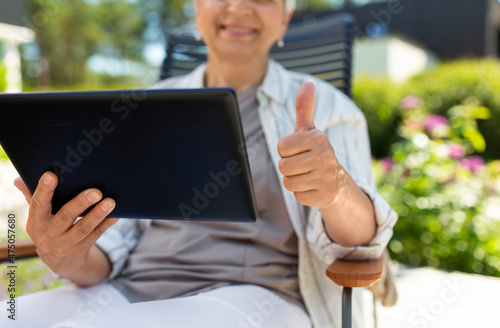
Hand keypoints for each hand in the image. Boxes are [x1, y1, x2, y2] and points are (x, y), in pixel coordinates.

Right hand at [14, 172, 117, 278]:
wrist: (59, 260)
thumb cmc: (48, 227)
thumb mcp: (38, 216)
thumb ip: (31, 197)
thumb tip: (19, 179)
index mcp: (36, 222)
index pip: (38, 204)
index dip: (44, 190)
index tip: (51, 175)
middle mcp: (49, 234)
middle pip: (66, 216)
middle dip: (81, 203)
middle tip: (95, 192)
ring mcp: (66, 244)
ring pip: (84, 228)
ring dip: (98, 214)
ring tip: (110, 202)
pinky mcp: (83, 248)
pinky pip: (97, 234)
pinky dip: (107, 223)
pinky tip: (117, 213)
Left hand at [277, 82, 343, 208]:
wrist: (336, 180)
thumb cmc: (315, 151)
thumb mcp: (309, 130)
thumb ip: (305, 107)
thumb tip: (308, 83)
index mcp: (319, 138)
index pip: (282, 147)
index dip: (286, 151)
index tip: (299, 151)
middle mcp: (326, 156)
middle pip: (283, 166)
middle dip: (289, 167)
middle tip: (303, 165)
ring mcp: (327, 177)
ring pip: (289, 182)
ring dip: (294, 180)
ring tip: (308, 175)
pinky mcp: (325, 196)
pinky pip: (298, 196)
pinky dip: (302, 193)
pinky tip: (313, 187)